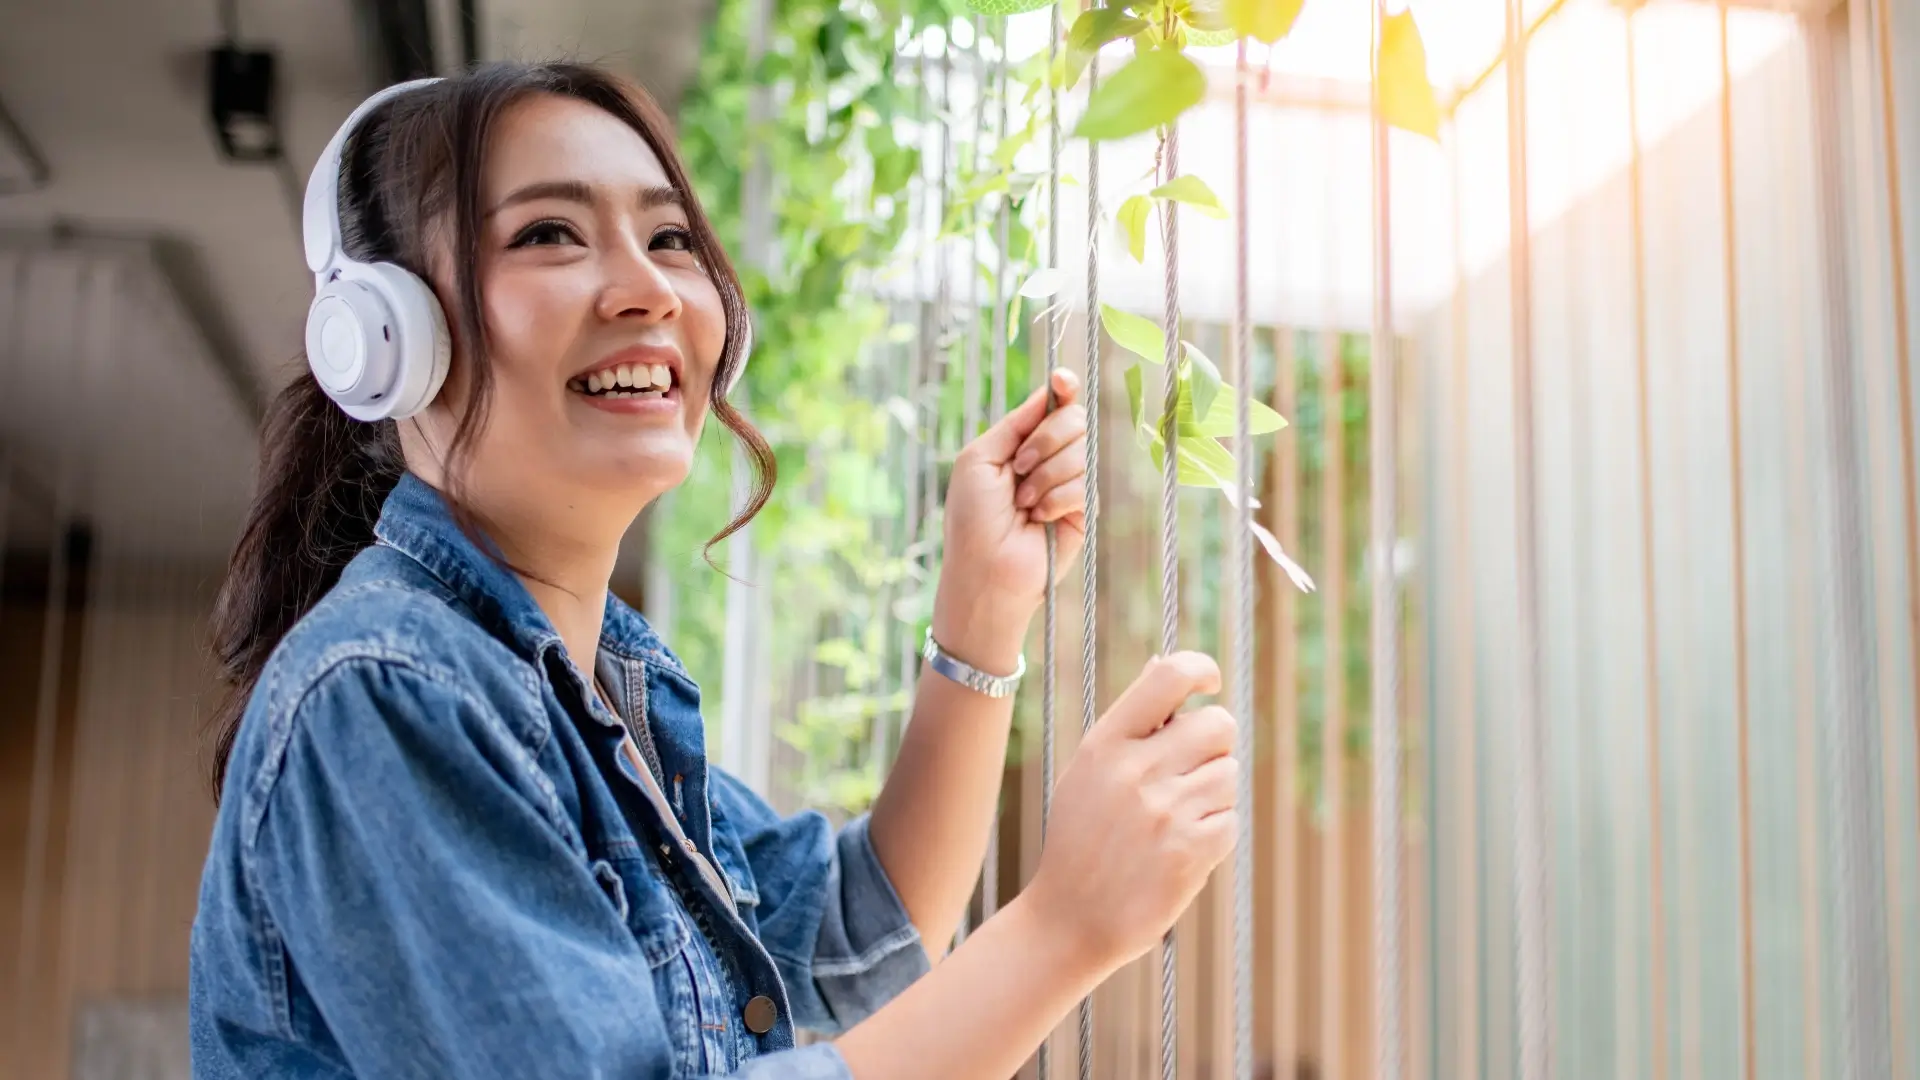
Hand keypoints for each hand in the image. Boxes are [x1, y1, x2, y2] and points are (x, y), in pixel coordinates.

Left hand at [933, 370, 1088, 667]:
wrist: (985, 569)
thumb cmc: (972, 517)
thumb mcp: (980, 458)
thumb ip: (1015, 423)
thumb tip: (1049, 390)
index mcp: (1022, 442)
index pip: (1054, 404)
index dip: (1063, 387)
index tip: (1062, 381)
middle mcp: (1049, 458)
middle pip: (1075, 420)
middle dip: (1045, 440)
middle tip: (1018, 468)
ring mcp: (1069, 483)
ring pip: (1082, 452)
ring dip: (1045, 476)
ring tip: (1023, 503)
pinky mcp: (1083, 511)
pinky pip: (1084, 484)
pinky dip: (1056, 500)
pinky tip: (1039, 519)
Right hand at [1023, 653, 1236, 972]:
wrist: (1069, 920)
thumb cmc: (1080, 841)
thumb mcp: (1088, 772)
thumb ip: (1130, 724)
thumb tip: (1165, 665)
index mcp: (1105, 743)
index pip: (1168, 677)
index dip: (1200, 669)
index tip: (1209, 684)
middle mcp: (1135, 771)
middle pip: (1217, 725)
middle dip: (1214, 745)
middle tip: (1191, 771)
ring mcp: (1164, 812)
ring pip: (1229, 774)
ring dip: (1214, 795)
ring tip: (1178, 819)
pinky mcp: (1190, 852)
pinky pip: (1230, 820)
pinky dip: (1215, 834)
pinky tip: (1182, 850)